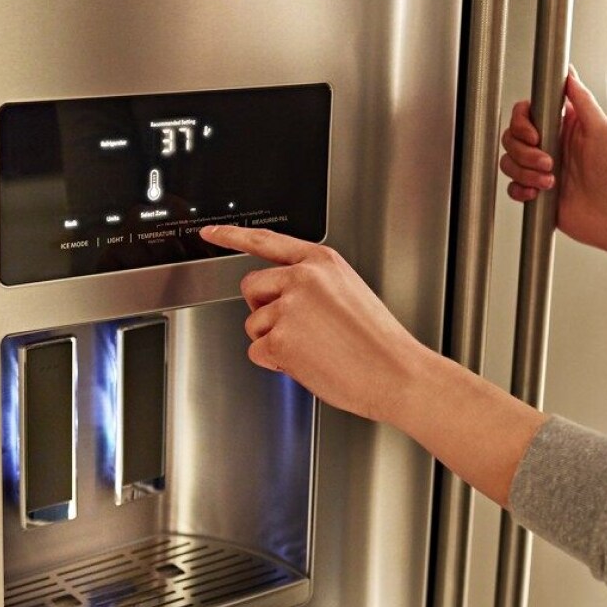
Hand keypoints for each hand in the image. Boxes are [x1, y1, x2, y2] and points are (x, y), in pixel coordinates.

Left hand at [199, 226, 424, 421]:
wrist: (396, 373)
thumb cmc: (378, 342)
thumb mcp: (349, 292)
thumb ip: (313, 285)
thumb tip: (282, 298)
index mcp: (321, 262)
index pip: (266, 241)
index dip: (232, 235)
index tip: (210, 233)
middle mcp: (302, 278)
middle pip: (251, 287)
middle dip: (263, 310)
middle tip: (293, 328)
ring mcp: (289, 307)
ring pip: (253, 324)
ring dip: (273, 341)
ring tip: (312, 349)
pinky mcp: (279, 339)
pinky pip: (257, 352)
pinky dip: (275, 363)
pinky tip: (306, 363)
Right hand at [501, 66, 606, 256]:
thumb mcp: (602, 130)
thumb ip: (582, 100)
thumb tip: (568, 73)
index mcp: (564, 127)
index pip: (527, 114)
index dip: (523, 123)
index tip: (534, 134)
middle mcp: (550, 146)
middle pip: (512, 138)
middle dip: (525, 152)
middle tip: (549, 162)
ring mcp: (540, 170)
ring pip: (509, 163)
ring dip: (526, 173)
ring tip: (551, 181)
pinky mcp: (536, 192)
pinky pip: (512, 187)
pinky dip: (521, 189)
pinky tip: (539, 193)